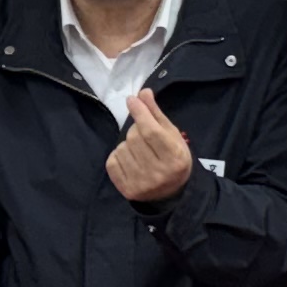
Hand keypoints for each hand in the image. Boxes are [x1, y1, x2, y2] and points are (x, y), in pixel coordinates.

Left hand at [107, 85, 193, 204]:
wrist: (171, 193)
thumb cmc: (174, 158)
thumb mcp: (172, 135)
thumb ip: (156, 114)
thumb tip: (142, 92)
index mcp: (174, 158)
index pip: (151, 131)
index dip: (140, 112)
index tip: (132, 100)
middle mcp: (157, 173)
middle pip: (134, 137)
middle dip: (136, 129)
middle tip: (144, 134)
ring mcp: (141, 184)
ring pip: (122, 148)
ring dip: (127, 144)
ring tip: (139, 151)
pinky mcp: (127, 190)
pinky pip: (112, 161)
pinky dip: (118, 155)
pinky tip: (130, 160)